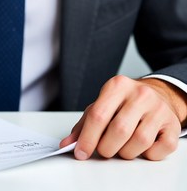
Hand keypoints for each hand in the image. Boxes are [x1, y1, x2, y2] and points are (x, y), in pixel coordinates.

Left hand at [60, 75, 186, 160]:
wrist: (156, 95)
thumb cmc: (124, 103)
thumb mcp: (101, 106)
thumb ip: (84, 125)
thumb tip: (68, 144)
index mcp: (117, 85)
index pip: (98, 115)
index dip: (87, 138)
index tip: (80, 152)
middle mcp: (139, 94)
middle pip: (118, 130)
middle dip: (106, 147)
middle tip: (104, 150)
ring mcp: (159, 109)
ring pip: (139, 142)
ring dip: (125, 152)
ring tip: (122, 146)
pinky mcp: (172, 125)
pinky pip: (157, 150)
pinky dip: (146, 155)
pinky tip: (141, 146)